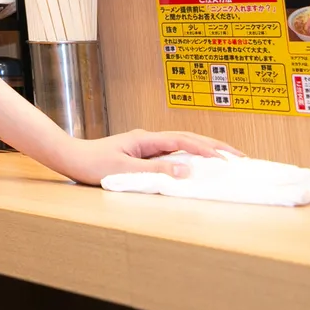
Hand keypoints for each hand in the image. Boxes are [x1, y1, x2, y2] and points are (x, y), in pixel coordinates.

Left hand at [51, 129, 243, 185]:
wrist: (70, 158)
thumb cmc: (92, 164)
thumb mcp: (124, 169)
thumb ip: (154, 170)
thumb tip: (186, 170)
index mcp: (145, 139)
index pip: (183, 140)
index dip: (206, 149)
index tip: (226, 159)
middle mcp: (148, 139)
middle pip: (187, 139)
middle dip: (214, 147)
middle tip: (240, 158)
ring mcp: (146, 146)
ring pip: (182, 146)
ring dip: (205, 151)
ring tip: (228, 160)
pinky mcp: (142, 155)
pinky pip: (172, 155)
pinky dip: (190, 158)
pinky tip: (199, 166)